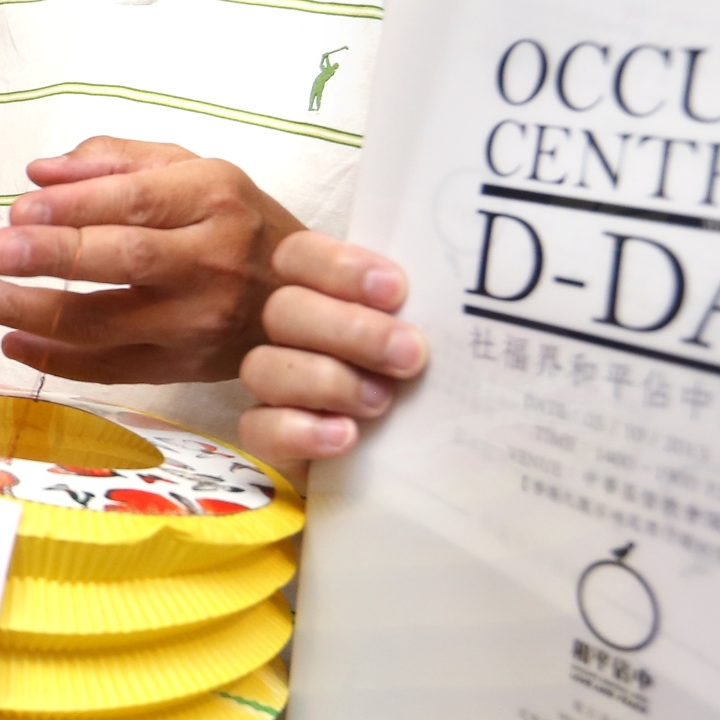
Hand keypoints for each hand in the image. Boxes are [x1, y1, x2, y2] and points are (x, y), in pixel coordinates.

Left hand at [0, 137, 303, 384]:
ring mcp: (200, 323)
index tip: (18, 210)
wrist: (305, 298)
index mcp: (214, 198)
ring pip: (107, 324)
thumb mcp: (189, 168)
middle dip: (52, 258)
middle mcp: (213, 262)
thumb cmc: (233, 220)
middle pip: (125, 260)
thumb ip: (112, 161)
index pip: (138, 202)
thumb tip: (38, 174)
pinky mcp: (185, 368)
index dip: (76, 207)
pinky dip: (56, 360)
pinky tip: (12, 340)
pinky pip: (111, 369)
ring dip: (31, 313)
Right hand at [238, 231, 426, 466]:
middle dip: (349, 330)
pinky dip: (299, 431)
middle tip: (408, 354)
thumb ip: (428, 313)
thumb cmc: (428, 384)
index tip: (396, 291)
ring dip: (325, 381)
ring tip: (382, 402)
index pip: (298, 256)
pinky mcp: (270, 440)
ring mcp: (276, 388)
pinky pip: (257, 430)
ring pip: (261, 368)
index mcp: (322, 295)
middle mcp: (291, 335)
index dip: (338, 267)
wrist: (422, 463)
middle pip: (282, 310)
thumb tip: (462, 295)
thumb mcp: (431, 341)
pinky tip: (346, 436)